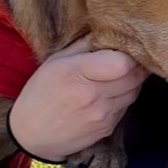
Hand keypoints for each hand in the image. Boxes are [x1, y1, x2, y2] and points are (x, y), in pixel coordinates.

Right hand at [9, 37, 146, 162]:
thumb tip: (106, 31)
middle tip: (130, 59)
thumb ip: (82, 45)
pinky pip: (126, 107)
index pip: (123, 62)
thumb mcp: (54, 63)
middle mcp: (93, 95)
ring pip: (134, 92)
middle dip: (136, 66)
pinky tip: (109, 95)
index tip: (125, 49)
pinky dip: (123, 98)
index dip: (129, 54)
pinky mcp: (106, 129)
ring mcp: (102, 115)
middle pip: (134, 77)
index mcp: (77, 74)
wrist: (31, 136)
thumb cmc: (40, 95)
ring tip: (120, 76)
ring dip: (132, 81)